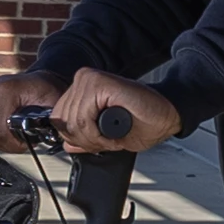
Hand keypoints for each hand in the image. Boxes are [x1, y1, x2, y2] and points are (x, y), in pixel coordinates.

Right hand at [0, 72, 62, 152]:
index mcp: (4, 90)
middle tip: (22, 141)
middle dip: (8, 143)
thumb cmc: (44, 91)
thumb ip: (48, 120)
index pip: (0, 131)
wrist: (35, 80)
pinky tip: (2, 127)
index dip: (14, 144)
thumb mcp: (52, 103)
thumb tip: (43, 138)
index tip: (26, 145)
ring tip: (14, 134)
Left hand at [49, 67, 183, 152]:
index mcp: (81, 88)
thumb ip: (84, 136)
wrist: (165, 116)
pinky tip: (113, 131)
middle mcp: (83, 79)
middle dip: (83, 140)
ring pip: (74, 121)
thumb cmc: (141, 121)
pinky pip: (85, 118)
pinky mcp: (101, 83)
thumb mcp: (104, 135)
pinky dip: (97, 133)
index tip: (94, 142)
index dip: (74, 137)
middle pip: (63, 121)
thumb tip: (66, 144)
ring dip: (93, 138)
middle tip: (105, 142)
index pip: (58, 118)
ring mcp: (90, 79)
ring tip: (111, 136)